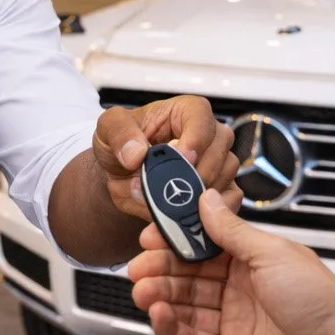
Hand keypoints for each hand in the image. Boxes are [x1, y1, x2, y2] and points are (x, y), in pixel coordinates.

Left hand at [91, 96, 239, 221]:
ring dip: (194, 199)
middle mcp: (210, 136)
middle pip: (219, 153)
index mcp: (188, 111)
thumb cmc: (123, 143)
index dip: (195, 140)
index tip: (183, 158)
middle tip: (166, 192)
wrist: (124, 174)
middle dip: (192, 176)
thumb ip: (119, 134)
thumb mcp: (109, 128)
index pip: (202, 119)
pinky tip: (178, 222)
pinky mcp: (221, 190)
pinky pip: (225, 204)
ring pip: (222, 181)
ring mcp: (219, 164)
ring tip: (161, 210)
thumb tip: (136, 154)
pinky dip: (204, 217)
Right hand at [129, 188, 334, 334]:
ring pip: (184, 307)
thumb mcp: (270, 253)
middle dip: (160, 271)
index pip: (200, 247)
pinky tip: (158, 315)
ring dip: (160, 297)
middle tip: (138, 267)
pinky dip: (170, 328)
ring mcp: (231, 322)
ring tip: (143, 291)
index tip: (151, 237)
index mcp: (248, 260)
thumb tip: (206, 199)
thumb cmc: (318, 298)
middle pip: (187, 277)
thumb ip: (231, 231)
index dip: (174, 242)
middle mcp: (236, 289)